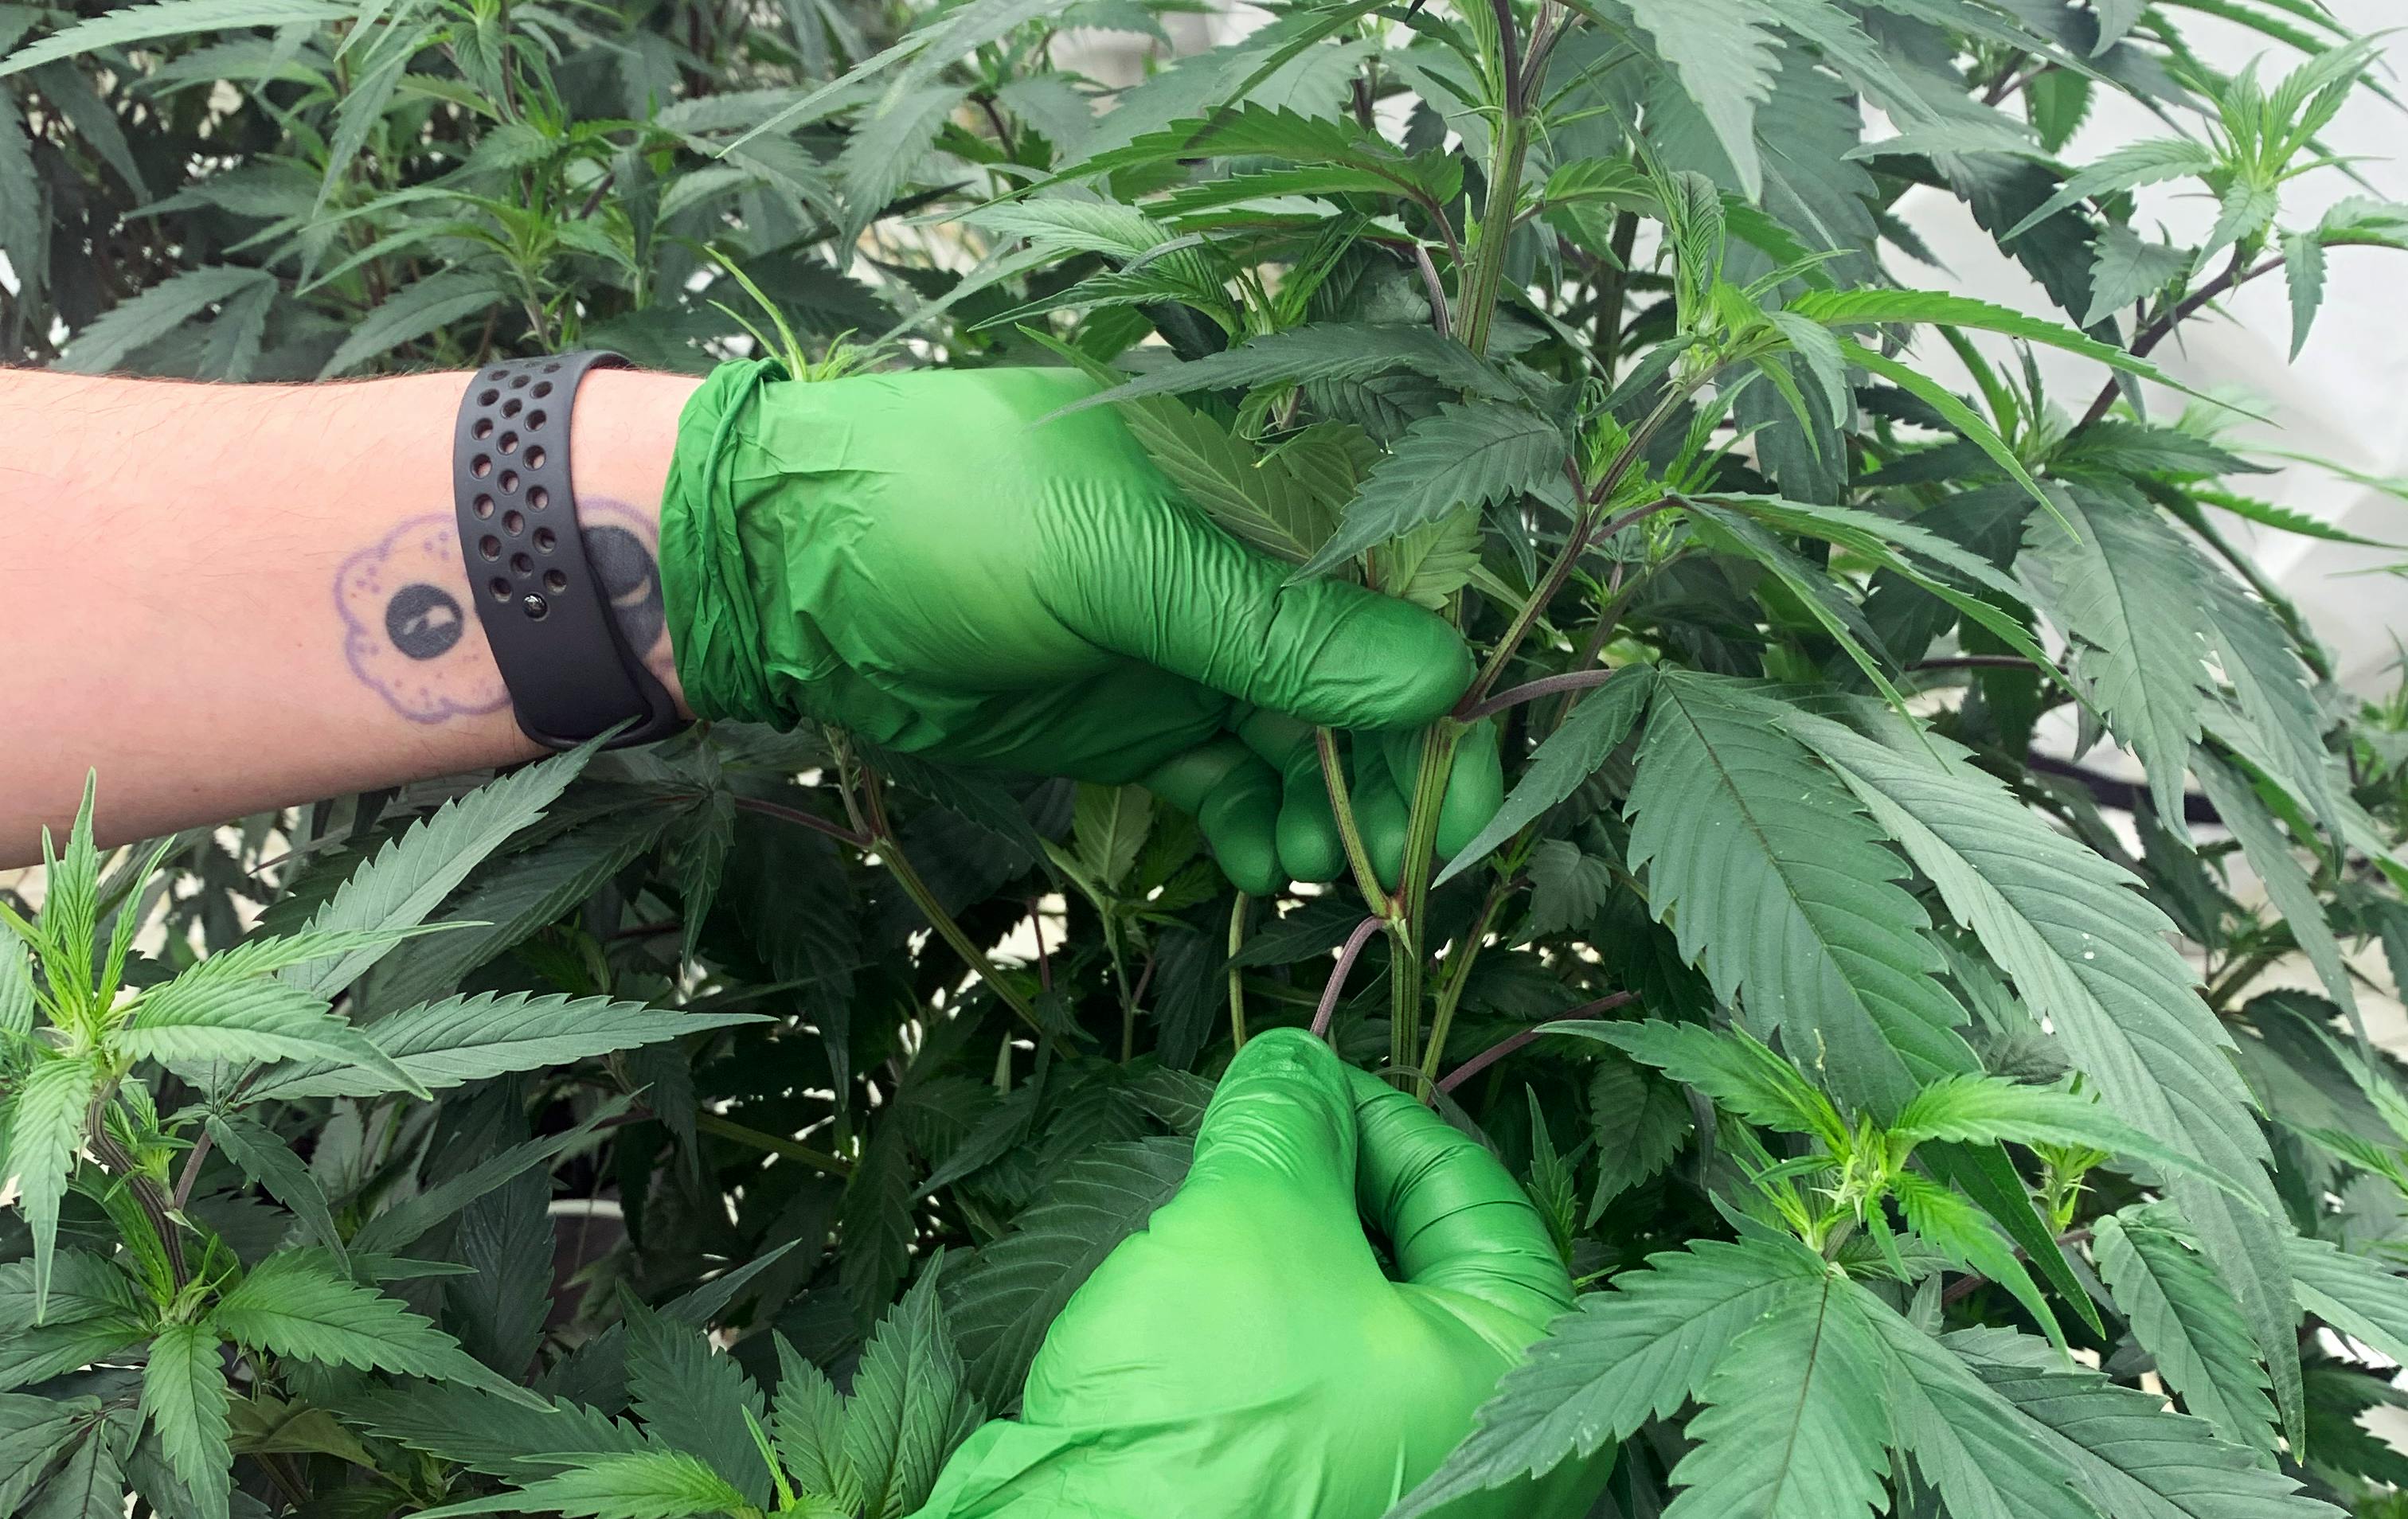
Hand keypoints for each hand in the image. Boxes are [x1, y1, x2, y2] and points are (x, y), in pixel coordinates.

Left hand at [658, 363, 1501, 893]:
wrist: (785, 571)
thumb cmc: (950, 516)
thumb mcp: (1118, 563)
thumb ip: (1273, 630)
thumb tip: (1442, 680)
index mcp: (1259, 490)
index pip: (1403, 580)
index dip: (1452, 682)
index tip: (1477, 783)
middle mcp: (1246, 570)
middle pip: (1369, 678)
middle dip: (1399, 771)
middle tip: (1410, 862)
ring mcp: (1194, 649)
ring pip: (1307, 744)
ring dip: (1327, 811)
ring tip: (1308, 864)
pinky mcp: (1142, 722)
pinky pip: (1230, 783)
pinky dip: (1252, 828)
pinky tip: (1250, 866)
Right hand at [910, 1029, 1609, 1518]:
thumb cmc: (1215, 1415)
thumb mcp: (1254, 1222)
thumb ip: (1288, 1120)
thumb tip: (1292, 1062)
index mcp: (1515, 1367)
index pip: (1470, 1191)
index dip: (1374, 1115)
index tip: (1293, 1082)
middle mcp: (1484, 1442)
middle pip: (1419, 1257)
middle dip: (1325, 1184)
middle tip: (1245, 1139)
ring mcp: (1406, 1486)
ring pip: (1355, 1322)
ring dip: (1284, 1252)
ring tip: (1207, 1212)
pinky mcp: (1319, 1506)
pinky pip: (1309, 1391)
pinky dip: (1260, 1330)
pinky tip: (1191, 1300)